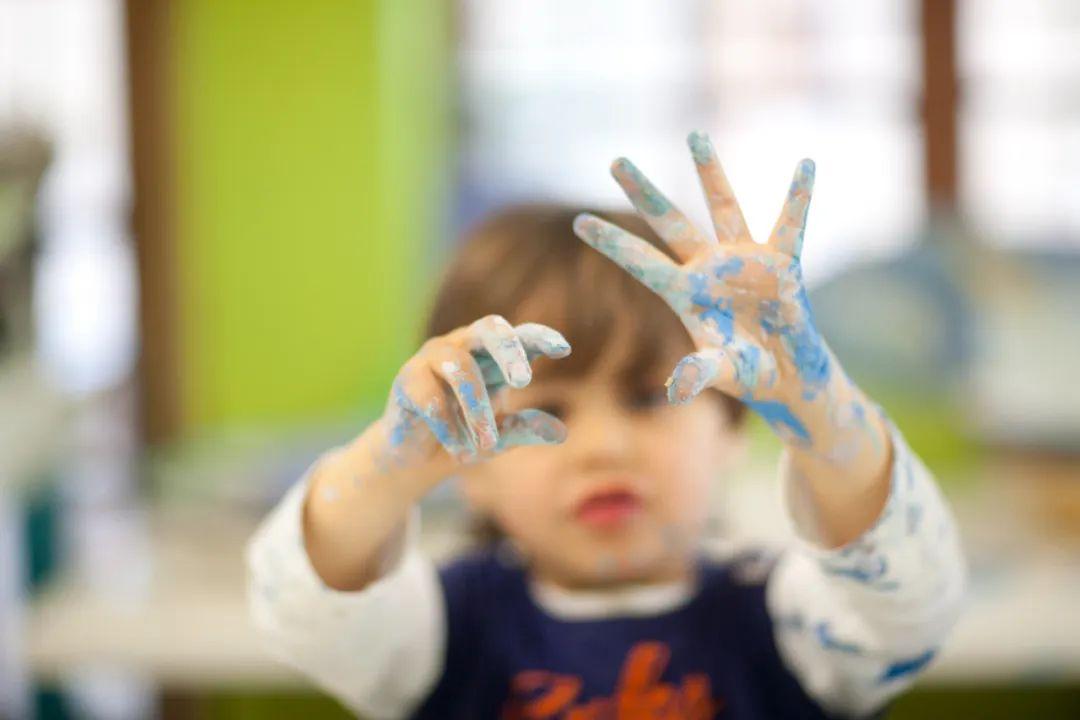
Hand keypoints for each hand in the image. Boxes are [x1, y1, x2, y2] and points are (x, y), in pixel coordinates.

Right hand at [379, 314, 571, 473]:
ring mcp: (432, 359)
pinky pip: (430, 398)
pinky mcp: (406, 381)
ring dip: (477, 408)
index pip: (519, 337)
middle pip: (488, 330)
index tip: (563, 349)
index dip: (539, 337)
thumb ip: (523, 430)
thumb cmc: (463, 436)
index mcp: (491, 357)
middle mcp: (463, 347)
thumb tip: (559, 432)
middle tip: (523, 381)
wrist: (415, 460)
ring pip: (460, 368)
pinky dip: (449, 428)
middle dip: (508, 351)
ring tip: (487, 447)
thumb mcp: (497, 437)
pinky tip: (458, 451)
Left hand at [573, 132, 879, 461]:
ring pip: (722, 207)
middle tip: (615, 159)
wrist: (786, 377)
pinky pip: (789, 225)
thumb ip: (699, 373)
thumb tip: (679, 387)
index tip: (578, 219)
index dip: (610, 243)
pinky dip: (798, 197)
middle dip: (642, 192)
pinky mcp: (780, 263)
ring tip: (693, 134)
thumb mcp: (721, 372)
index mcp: (684, 294)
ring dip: (709, 172)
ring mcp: (742, 261)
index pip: (639, 262)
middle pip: (669, 222)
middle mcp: (708, 268)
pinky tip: (805, 165)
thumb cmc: (746, 374)